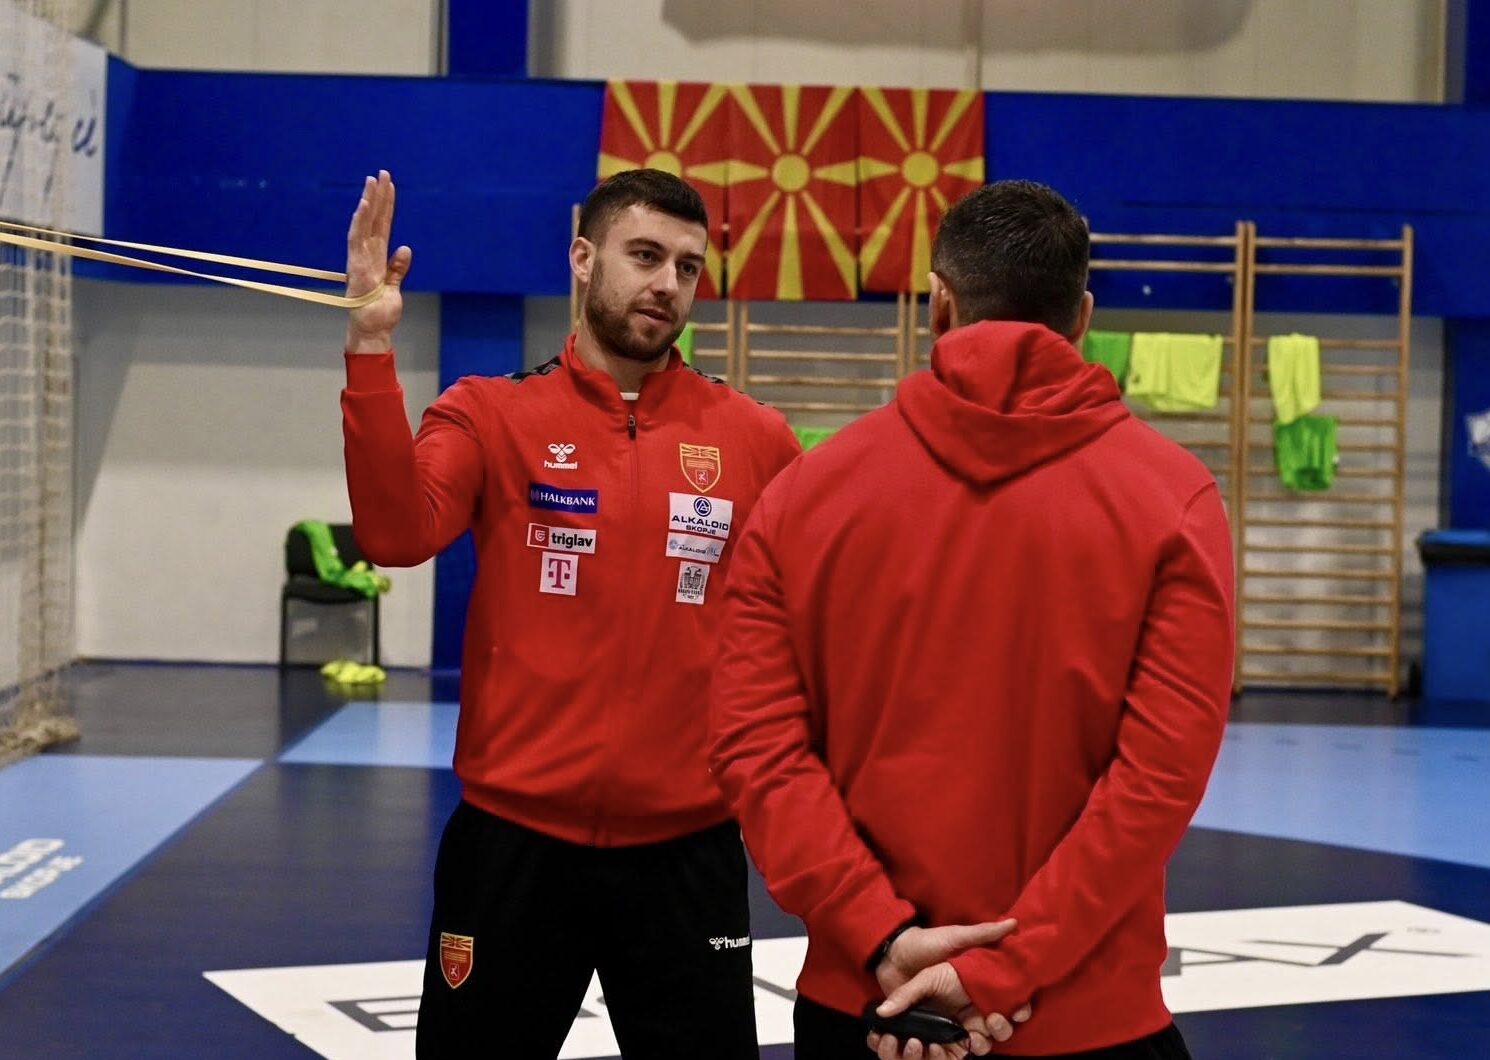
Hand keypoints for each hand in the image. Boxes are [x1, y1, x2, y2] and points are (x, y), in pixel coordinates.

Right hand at [345, 170, 411, 351]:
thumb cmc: (380, 312)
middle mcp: (366, 253)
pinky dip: (360, 220)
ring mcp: (360, 257)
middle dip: (378, 195)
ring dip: (368, 201)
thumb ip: (398, 268)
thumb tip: (406, 249)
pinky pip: (357, 238)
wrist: (372, 329)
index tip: (389, 186)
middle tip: (382, 172)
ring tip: (373, 179)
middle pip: (374, 218)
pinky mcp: (356, 265)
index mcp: (376, 256)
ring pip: (364, 223)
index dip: (386, 205)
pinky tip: (364, 203)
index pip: (382, 225)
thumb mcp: (394, 287)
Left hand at [870, 921, 1030, 1056]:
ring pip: (976, 1044)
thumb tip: (1013, 922)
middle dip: (1000, 1029)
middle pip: (997, 1030)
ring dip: (980, 1044)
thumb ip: (982, 934)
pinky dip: (947, 1052)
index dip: (1018, 1011)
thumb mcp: (955, 937)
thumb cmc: (927, 943)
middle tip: (991, 1020)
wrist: (892, 953)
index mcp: (980, 987)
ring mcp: (951, 1020)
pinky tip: (946, 1042)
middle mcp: (971, 1007)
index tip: (1018, 1012)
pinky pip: (945, 1049)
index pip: (1009, 1005)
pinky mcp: (931, 1030)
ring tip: (973, 1037)